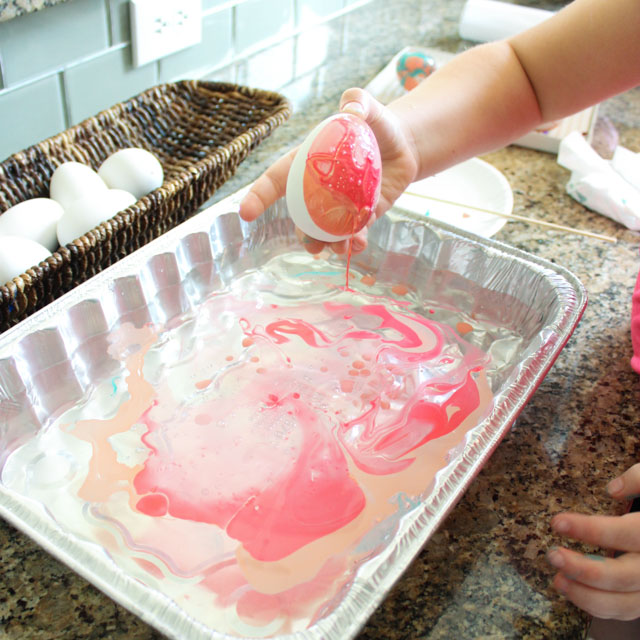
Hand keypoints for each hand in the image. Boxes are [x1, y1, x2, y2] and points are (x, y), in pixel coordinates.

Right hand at [238, 88, 418, 254]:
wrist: (404, 145)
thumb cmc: (377, 124)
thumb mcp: (366, 107)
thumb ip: (357, 101)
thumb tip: (351, 108)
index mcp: (307, 163)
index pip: (276, 180)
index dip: (259, 196)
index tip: (246, 214)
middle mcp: (319, 189)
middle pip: (301, 217)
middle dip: (302, 235)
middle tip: (311, 245)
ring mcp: (339, 205)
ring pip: (325, 231)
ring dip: (329, 244)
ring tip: (340, 249)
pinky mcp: (362, 215)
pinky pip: (353, 234)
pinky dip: (355, 243)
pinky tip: (360, 245)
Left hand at [547, 463, 639, 620]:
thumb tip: (613, 490)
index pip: (623, 533)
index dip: (589, 529)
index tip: (557, 522)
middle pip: (622, 577)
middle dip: (582, 569)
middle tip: (553, 555)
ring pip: (624, 604)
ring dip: (586, 596)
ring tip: (558, 579)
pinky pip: (626, 611)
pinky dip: (598, 606)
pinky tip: (573, 589)